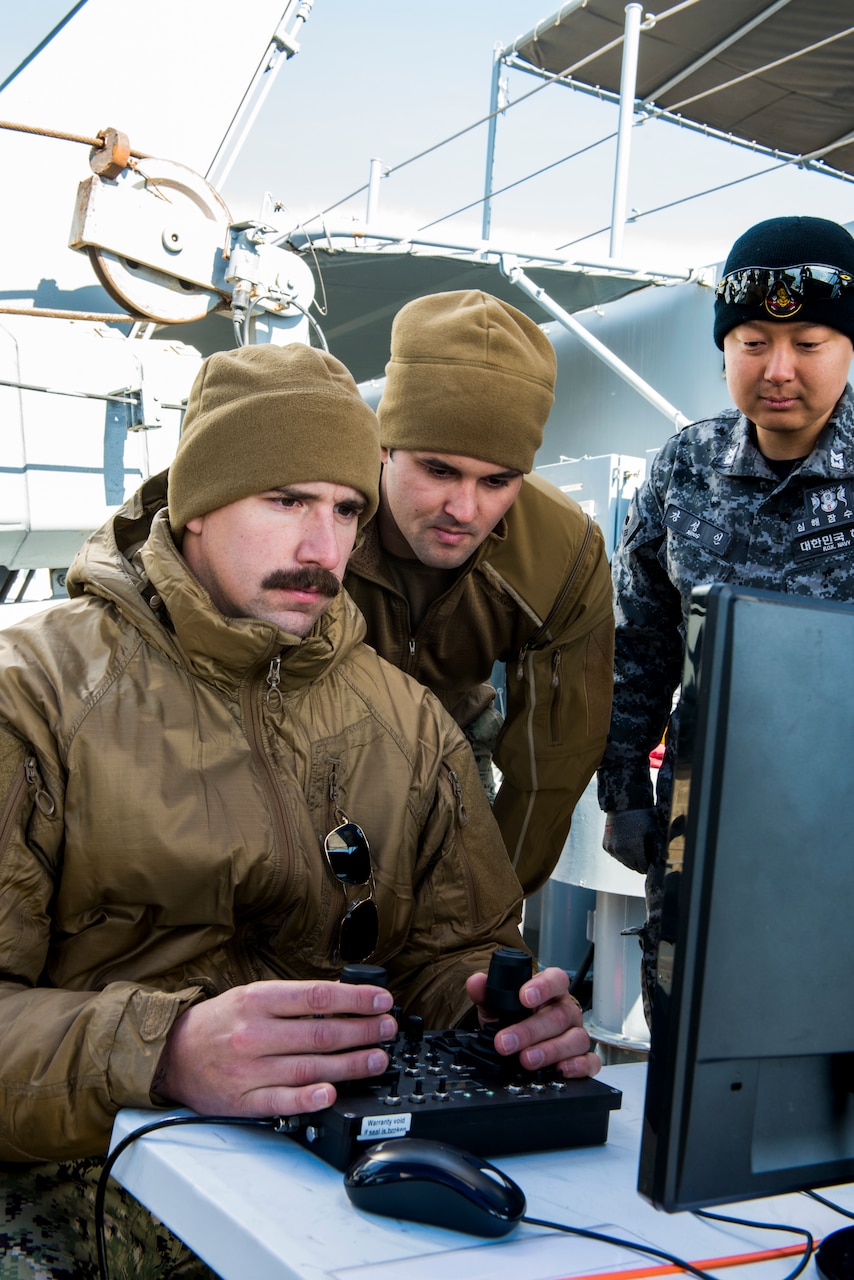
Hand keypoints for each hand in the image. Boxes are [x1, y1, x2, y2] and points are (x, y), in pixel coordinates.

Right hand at [155, 979, 395, 1118]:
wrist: (171, 1055)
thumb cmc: (218, 1023)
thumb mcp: (251, 996)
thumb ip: (292, 1000)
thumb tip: (341, 1000)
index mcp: (257, 1001)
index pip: (317, 997)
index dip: (356, 999)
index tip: (383, 1000)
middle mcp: (254, 1034)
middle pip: (320, 1033)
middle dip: (362, 1031)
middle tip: (388, 1030)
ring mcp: (248, 1069)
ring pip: (309, 1067)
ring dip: (350, 1064)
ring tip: (377, 1059)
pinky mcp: (243, 1100)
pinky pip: (281, 1101)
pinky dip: (308, 1099)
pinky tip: (331, 1094)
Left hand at [465, 966, 599, 1077]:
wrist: (521, 1038)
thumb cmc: (516, 1017)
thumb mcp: (498, 1005)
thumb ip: (487, 993)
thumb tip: (476, 982)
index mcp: (551, 991)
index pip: (555, 980)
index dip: (542, 987)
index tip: (523, 997)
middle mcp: (567, 1011)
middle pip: (558, 1016)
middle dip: (530, 1031)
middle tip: (506, 1042)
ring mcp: (576, 1033)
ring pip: (575, 1039)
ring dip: (549, 1050)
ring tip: (526, 1060)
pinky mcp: (583, 1057)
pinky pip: (590, 1061)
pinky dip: (578, 1066)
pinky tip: (559, 1070)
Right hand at [603, 807, 660, 874]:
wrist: (623, 806)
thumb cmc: (641, 817)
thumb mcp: (653, 831)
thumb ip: (658, 847)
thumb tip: (666, 859)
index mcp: (634, 849)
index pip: (644, 868)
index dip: (650, 865)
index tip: (652, 861)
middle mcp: (621, 852)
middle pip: (634, 868)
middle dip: (641, 864)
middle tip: (646, 855)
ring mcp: (612, 849)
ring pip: (625, 863)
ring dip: (631, 860)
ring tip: (636, 849)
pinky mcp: (606, 846)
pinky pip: (616, 856)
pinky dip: (622, 854)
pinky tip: (627, 844)